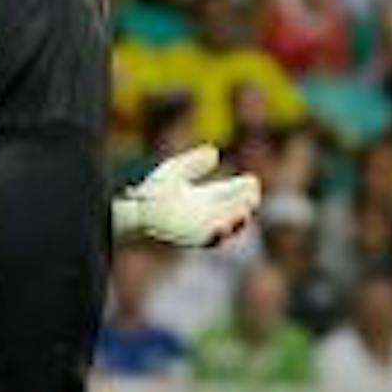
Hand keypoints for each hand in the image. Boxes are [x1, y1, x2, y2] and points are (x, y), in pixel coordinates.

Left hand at [116, 145, 261, 247]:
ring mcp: (201, 227)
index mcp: (208, 197)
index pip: (233, 194)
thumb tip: (214, 153)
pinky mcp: (191, 238)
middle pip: (235, 211)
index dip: (245, 189)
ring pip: (226, 228)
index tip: (253, 181)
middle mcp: (209, 214)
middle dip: (246, 205)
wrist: (138, 206)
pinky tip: (222, 224)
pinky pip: (207, 239)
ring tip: (245, 211)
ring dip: (237, 221)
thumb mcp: (177, 170)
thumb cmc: (155, 188)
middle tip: (253, 197)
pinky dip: (217, 234)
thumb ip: (195, 162)